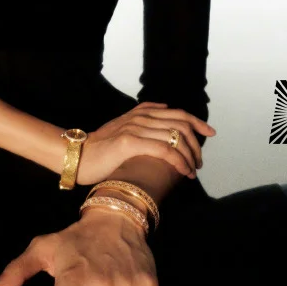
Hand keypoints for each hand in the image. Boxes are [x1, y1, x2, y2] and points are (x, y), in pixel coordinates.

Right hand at [77, 101, 215, 186]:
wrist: (76, 157)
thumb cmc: (99, 151)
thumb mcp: (121, 130)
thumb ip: (141, 122)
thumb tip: (163, 116)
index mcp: (140, 113)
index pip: (177, 113)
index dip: (197, 121)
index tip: (210, 132)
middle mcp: (140, 117)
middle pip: (181, 124)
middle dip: (196, 143)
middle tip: (199, 162)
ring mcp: (135, 128)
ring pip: (176, 137)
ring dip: (190, 156)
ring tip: (192, 170)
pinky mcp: (130, 142)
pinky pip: (165, 149)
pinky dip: (179, 161)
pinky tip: (184, 172)